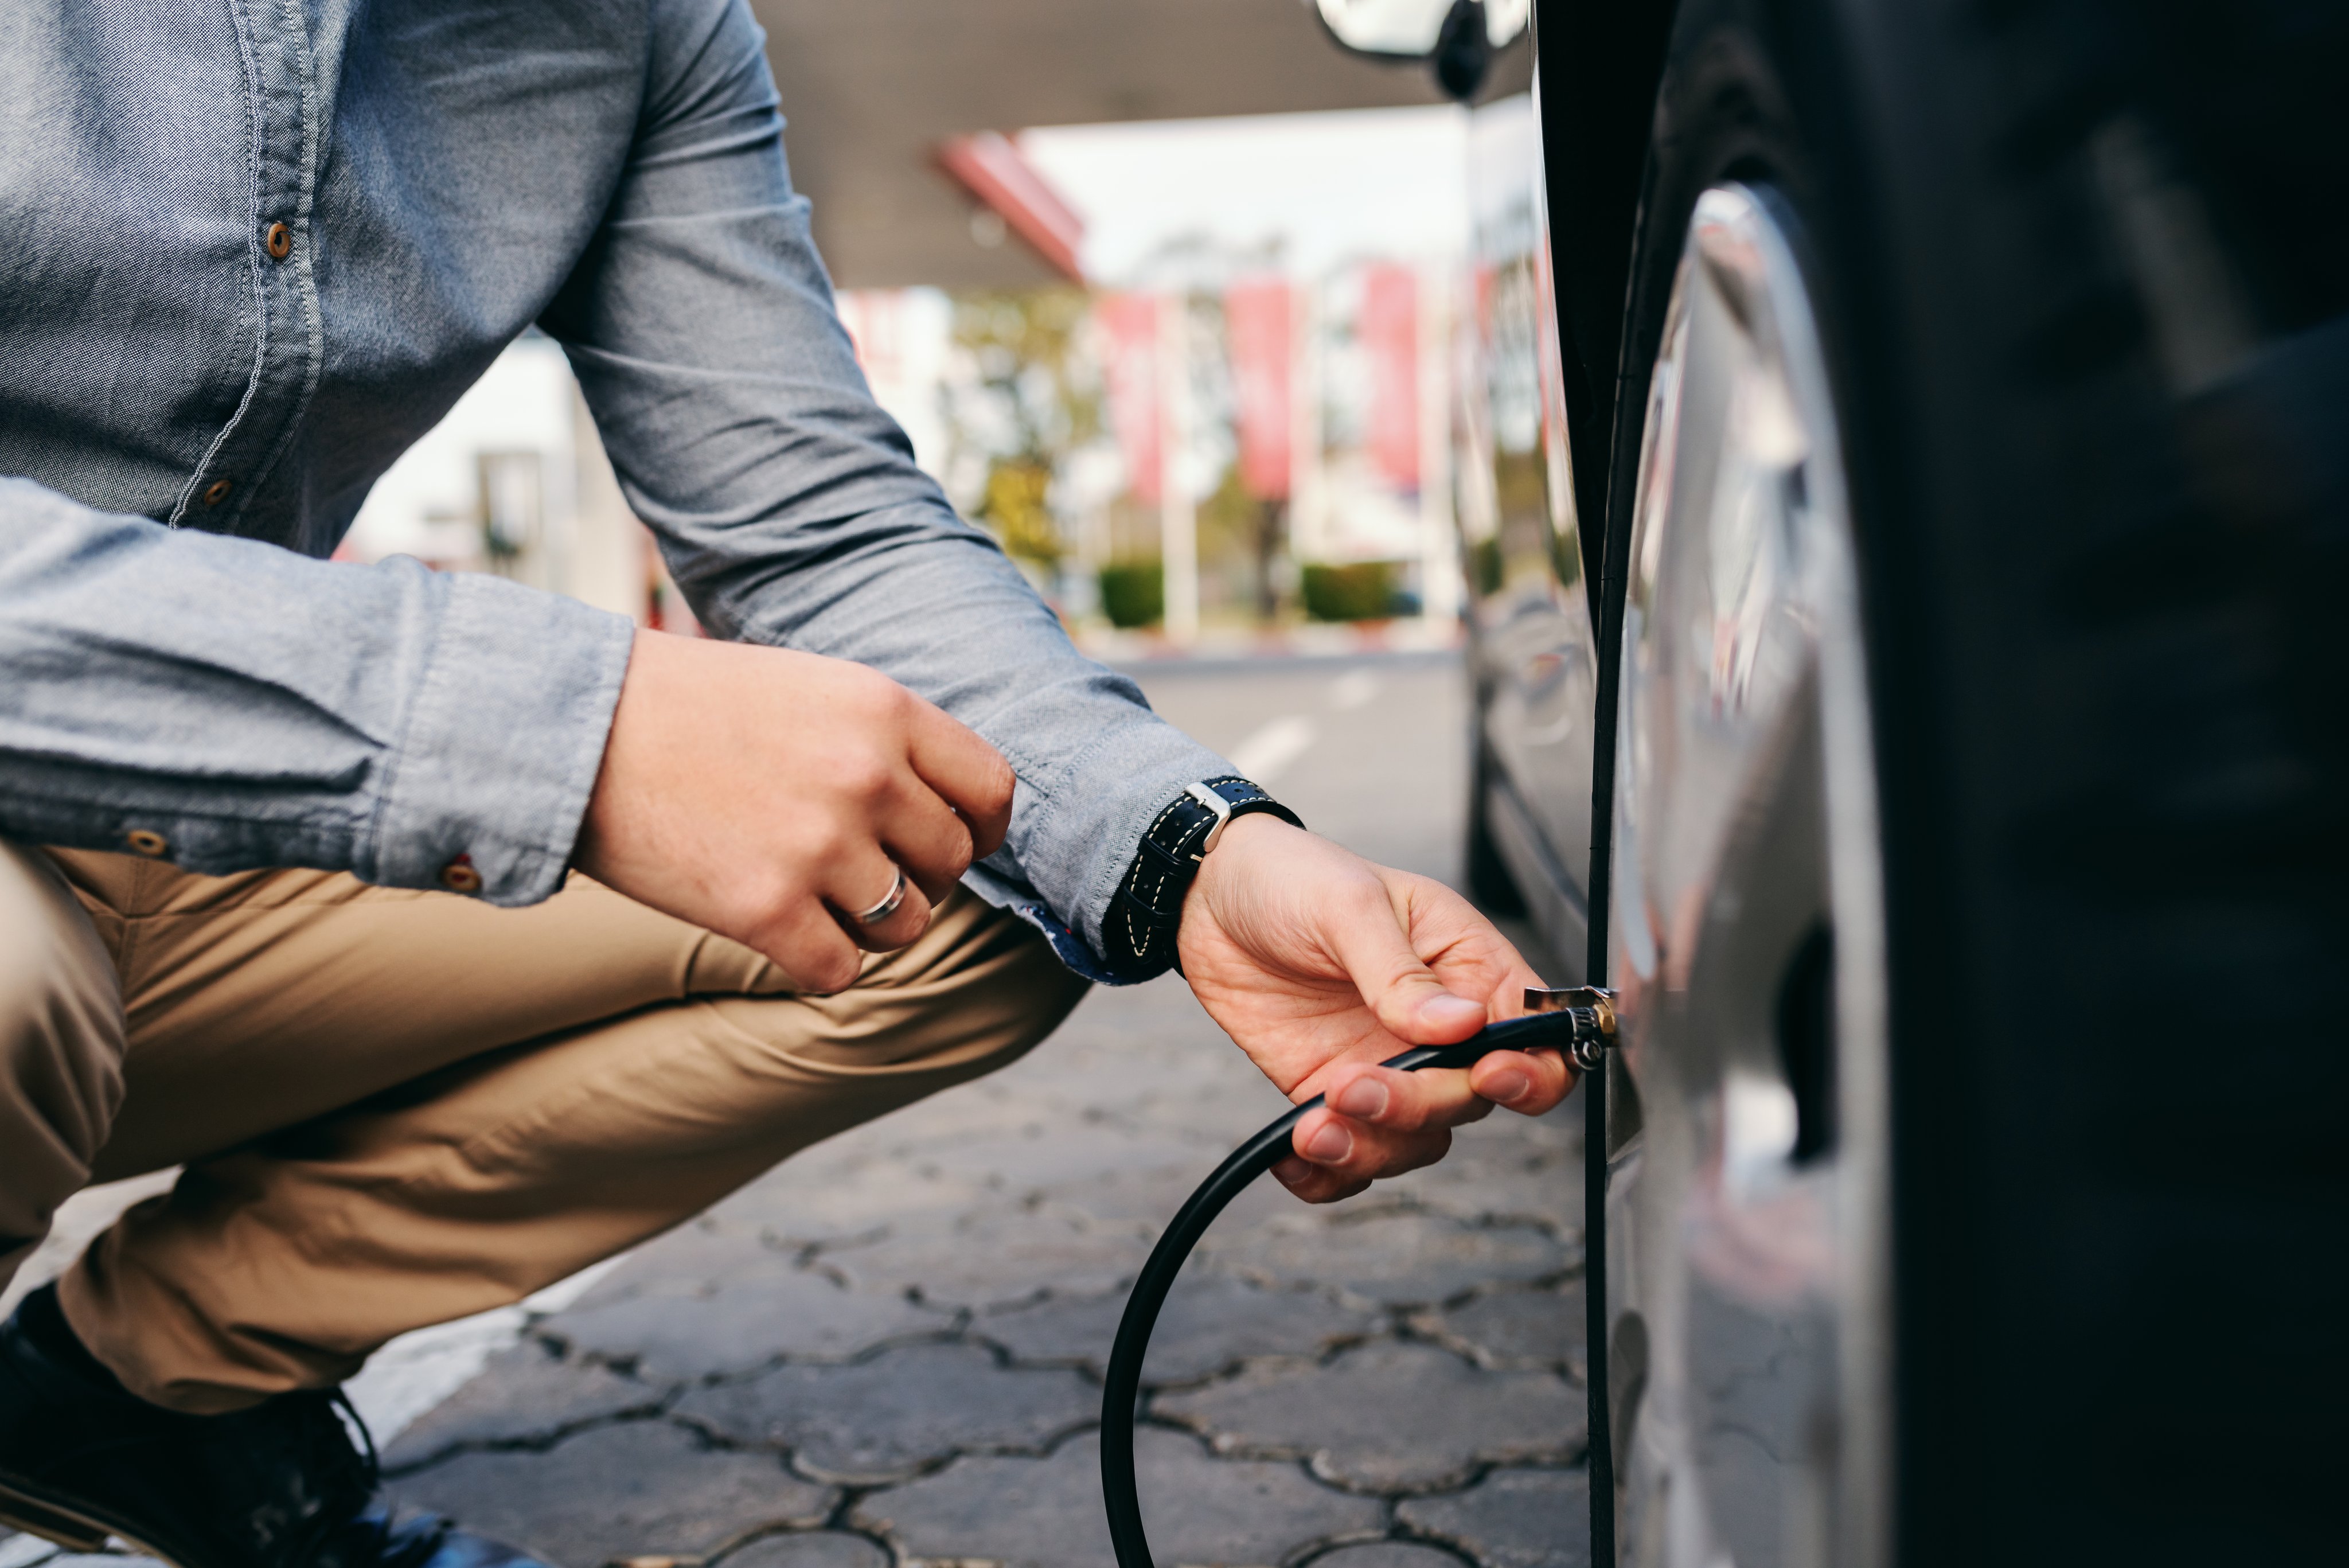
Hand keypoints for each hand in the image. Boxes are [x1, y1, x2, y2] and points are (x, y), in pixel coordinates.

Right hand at [574, 630, 1014, 991]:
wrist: (573, 728)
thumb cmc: (689, 705)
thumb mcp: (809, 687)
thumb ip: (883, 740)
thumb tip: (947, 809)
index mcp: (884, 708)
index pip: (992, 790)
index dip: (980, 827)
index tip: (954, 839)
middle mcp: (867, 776)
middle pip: (951, 864)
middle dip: (916, 875)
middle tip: (860, 868)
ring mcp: (819, 846)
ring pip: (905, 925)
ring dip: (871, 924)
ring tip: (817, 897)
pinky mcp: (766, 911)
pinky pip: (841, 970)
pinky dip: (818, 962)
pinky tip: (779, 930)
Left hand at [1178, 815, 1571, 1202]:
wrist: (1211, 894)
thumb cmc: (1295, 876)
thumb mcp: (1350, 905)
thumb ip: (1401, 971)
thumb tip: (1459, 1024)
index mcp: (1469, 968)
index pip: (1535, 1037)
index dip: (1530, 1072)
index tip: (1485, 1076)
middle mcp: (1439, 1029)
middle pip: (1470, 1102)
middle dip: (1417, 1107)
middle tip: (1352, 1085)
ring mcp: (1388, 1066)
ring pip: (1415, 1142)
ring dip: (1369, 1147)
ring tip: (1313, 1125)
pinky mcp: (1334, 1093)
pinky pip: (1352, 1157)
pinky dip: (1329, 1174)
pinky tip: (1293, 1157)